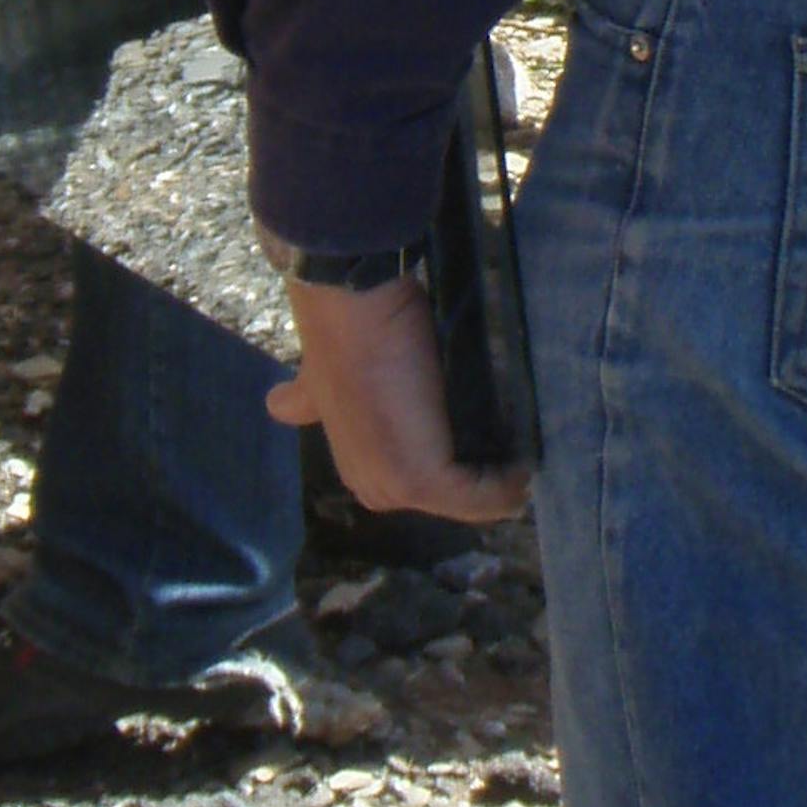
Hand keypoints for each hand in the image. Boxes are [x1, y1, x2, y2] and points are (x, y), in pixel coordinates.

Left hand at [267, 274, 529, 526]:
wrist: (352, 305)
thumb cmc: (356, 331)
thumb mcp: (324, 377)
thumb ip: (307, 399)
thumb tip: (278, 405)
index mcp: (359, 467)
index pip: (427, 488)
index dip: (465, 466)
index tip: (497, 441)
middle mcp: (373, 487)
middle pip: (455, 499)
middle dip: (491, 474)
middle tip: (519, 437)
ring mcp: (394, 488)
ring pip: (473, 501)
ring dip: (507, 477)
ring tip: (527, 440)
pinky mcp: (421, 480)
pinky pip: (485, 498)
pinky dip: (512, 481)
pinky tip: (526, 453)